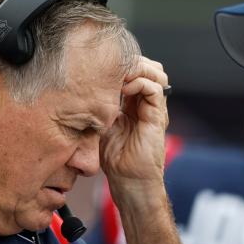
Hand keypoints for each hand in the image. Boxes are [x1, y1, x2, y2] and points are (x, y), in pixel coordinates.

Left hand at [101, 56, 169, 191]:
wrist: (129, 181)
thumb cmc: (115, 159)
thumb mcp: (102, 126)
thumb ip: (101, 107)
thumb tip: (86, 90)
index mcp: (135, 105)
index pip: (135, 74)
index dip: (122, 66)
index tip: (102, 65)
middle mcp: (147, 104)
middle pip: (148, 69)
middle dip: (130, 62)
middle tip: (112, 64)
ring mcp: (154, 109)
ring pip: (154, 74)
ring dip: (136, 69)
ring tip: (118, 73)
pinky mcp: (157, 116)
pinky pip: (154, 89)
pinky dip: (139, 83)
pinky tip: (124, 88)